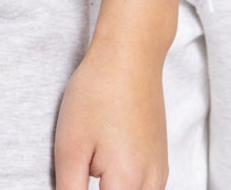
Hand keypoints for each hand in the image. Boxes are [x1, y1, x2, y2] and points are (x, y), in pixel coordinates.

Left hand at [51, 42, 165, 189]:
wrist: (131, 54)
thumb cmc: (98, 93)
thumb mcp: (70, 146)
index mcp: (128, 182)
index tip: (74, 177)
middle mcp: (151, 183)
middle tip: (80, 170)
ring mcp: (160, 172)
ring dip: (112, 188)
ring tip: (91, 167)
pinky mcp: (160, 161)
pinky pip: (144, 189)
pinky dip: (124, 185)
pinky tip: (106, 168)